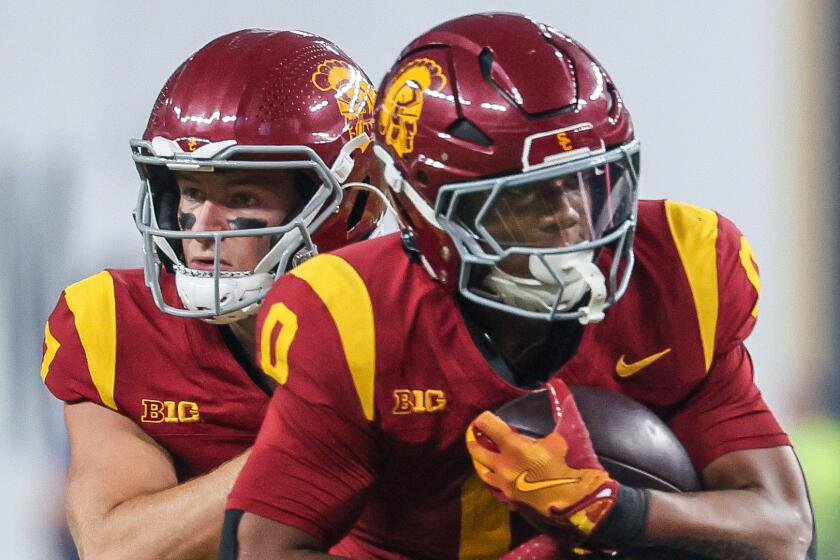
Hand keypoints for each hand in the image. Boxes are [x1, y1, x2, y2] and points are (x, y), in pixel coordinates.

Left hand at [466, 378, 617, 536]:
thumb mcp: (569, 432)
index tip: (487, 416)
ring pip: (481, 471)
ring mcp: (505, 486)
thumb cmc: (575, 464)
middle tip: (477, 432)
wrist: (581, 502)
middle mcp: (504, 467)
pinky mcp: (511, 501)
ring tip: (486, 453)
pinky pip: (494, 488)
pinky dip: (493, 478)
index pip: (487, 426)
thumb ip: (562, 406)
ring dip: (481, 460)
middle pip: (476, 450)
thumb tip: (557, 383)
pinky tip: (499, 474)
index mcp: (515, 447)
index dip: (485, 418)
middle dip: (474, 438)